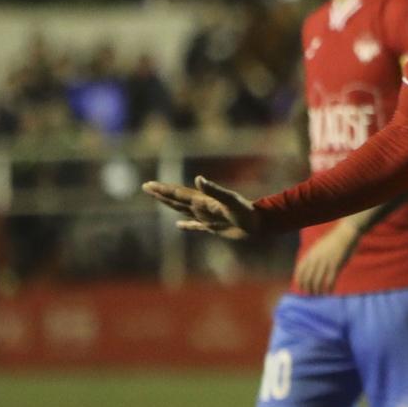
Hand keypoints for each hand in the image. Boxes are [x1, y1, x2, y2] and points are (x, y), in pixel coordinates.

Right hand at [142, 176, 258, 238]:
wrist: (260, 224)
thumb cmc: (246, 212)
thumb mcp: (230, 200)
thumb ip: (214, 190)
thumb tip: (198, 179)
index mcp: (203, 201)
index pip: (179, 194)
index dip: (164, 190)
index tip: (149, 184)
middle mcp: (203, 207)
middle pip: (177, 199)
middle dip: (162, 194)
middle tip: (146, 187)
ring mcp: (207, 217)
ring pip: (183, 210)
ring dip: (170, 205)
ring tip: (159, 198)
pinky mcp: (214, 227)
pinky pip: (196, 226)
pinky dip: (187, 225)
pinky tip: (179, 225)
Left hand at [292, 219, 363, 293]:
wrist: (344, 234)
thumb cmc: (331, 241)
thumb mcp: (317, 247)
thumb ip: (311, 257)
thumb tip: (308, 268)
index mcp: (309, 255)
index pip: (300, 272)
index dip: (300, 282)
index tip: (302, 288)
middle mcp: (315, 260)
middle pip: (307, 279)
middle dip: (308, 289)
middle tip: (311, 294)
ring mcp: (325, 263)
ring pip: (317, 282)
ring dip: (317, 291)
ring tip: (319, 294)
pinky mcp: (335, 266)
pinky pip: (329, 281)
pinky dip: (328, 289)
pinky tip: (329, 292)